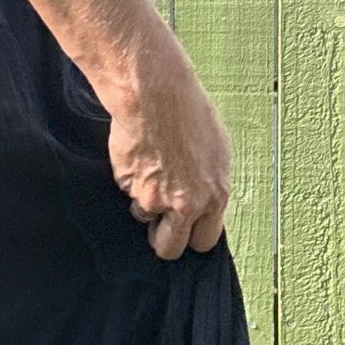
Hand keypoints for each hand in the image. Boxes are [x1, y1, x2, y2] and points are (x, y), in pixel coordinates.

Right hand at [102, 58, 232, 261]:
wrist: (155, 96)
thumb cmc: (190, 114)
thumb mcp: (217, 153)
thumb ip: (209, 187)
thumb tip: (204, 204)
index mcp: (213, 197)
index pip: (204, 241)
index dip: (192, 237)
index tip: (185, 230)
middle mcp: (184, 205)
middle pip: (169, 248)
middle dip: (163, 239)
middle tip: (159, 224)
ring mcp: (152, 198)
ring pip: (143, 214)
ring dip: (144, 200)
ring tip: (150, 166)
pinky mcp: (127, 185)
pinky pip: (127, 189)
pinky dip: (130, 176)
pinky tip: (138, 152)